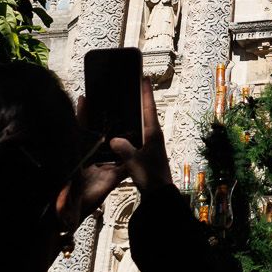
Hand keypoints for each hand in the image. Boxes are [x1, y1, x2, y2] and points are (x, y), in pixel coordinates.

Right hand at [67, 80, 170, 223]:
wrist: (159, 194)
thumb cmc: (150, 176)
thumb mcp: (135, 162)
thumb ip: (124, 148)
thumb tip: (112, 139)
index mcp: (153, 133)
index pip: (149, 108)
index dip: (146, 92)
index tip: (144, 77)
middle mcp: (153, 136)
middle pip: (145, 112)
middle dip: (139, 99)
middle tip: (131, 86)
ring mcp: (150, 144)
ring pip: (140, 124)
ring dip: (134, 114)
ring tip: (122, 104)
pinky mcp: (145, 152)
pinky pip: (136, 135)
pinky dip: (129, 129)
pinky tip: (119, 129)